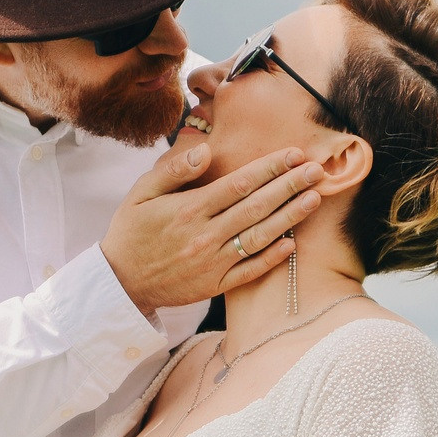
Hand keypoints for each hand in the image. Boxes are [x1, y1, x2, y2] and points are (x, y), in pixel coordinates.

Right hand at [100, 144, 324, 312]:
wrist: (120, 281)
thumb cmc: (131, 230)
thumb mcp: (140, 192)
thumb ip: (173, 170)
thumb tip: (205, 151)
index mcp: (189, 208)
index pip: (239, 183)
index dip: (270, 167)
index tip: (294, 154)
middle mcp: (205, 235)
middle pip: (257, 206)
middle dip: (290, 186)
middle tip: (317, 170)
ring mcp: (212, 262)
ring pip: (259, 236)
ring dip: (290, 218)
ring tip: (315, 199)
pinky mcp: (214, 285)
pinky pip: (249, 271)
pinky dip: (271, 259)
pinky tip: (292, 244)